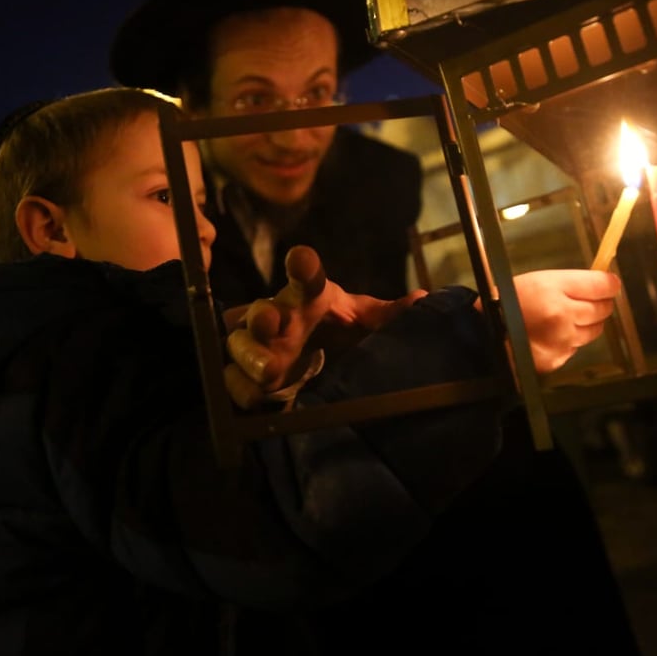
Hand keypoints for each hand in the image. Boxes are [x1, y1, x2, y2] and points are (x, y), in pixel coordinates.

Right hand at [223, 246, 423, 408]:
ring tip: (269, 370)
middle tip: (273, 322)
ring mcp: (258, 347)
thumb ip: (391, 316)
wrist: (319, 368)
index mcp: (309, 298)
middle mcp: (279, 317)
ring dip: (251, 354)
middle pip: (263, 311)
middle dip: (264, 315)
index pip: (306, 278)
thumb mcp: (370, 326)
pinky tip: (258, 396)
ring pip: (240, 344)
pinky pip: (234, 381)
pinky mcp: (247, 379)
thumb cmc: (344, 335)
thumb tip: (423, 300)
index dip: (302, 267)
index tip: (302, 259)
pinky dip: (244, 387)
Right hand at [500, 270, 621, 372]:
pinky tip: (551, 334)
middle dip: (598, 304)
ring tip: (563, 318)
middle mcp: (561, 316)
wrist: (484, 330)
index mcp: (555, 290)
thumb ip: (574, 281)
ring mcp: (561, 340)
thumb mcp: (539, 279)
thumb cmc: (508, 302)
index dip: (609, 284)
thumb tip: (608, 284)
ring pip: (594, 331)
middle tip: (584, 300)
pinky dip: (569, 340)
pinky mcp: (556, 358)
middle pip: (603, 309)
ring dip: (585, 323)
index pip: (603, 286)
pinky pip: (576, 347)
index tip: (609, 284)